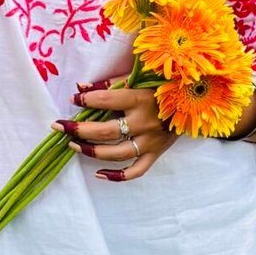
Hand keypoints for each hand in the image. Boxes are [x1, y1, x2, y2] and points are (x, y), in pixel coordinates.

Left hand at [54, 71, 179, 181]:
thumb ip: (110, 83)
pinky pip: (136, 171)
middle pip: (106, 131)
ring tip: (73, 145)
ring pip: (117, 153)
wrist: (196, 100)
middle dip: (78, 129)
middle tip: (59, 127)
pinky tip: (99, 174)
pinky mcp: (157, 154)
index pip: (106, 101)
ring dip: (91, 151)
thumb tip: (80, 87)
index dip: (85, 100)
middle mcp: (146, 123)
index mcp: (141, 99)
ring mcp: (152, 142)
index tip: (73, 99)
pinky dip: (117, 176)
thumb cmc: (163, 85)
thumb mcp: (139, 79)